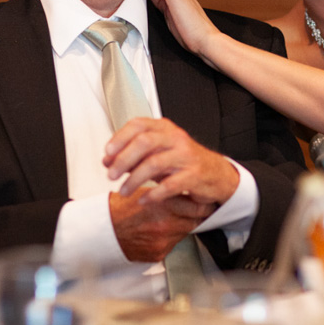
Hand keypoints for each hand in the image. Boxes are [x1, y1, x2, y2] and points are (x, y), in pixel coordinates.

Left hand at [105, 116, 240, 204]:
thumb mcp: (157, 153)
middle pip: (144, 142)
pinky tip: (143, 199)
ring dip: (134, 179)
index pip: (138, 125)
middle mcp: (176, 138)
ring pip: (155, 163)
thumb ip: (133, 155)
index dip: (119, 138)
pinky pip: (170, 185)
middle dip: (123, 160)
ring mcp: (186, 156)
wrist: (216, 173)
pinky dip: (153, 194)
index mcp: (165, 128)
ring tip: (123, 191)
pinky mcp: (194, 175)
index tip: (107, 153)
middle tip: (111, 175)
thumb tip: (107, 160)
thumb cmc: (183, 161)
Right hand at [110, 185, 217, 262]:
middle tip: (200, 209)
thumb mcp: (145, 191)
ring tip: (175, 219)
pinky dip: (170, 238)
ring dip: (183, 225)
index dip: (204, 203)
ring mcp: (163, 241)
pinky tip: (161, 231)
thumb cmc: (119, 209)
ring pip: (185, 232)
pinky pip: (172, 244)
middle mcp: (166, 225)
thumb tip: (182, 187)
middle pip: (196, 221)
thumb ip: (166, 190)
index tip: (206, 200)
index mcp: (163, 206)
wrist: (102, 231)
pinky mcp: (158, 254)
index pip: (197, 206)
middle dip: (198, 215)